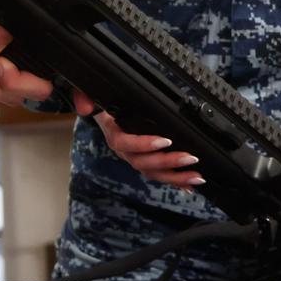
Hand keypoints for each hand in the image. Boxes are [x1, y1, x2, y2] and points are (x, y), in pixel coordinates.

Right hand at [71, 90, 204, 189]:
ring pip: (155, 173)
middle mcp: (125, 152)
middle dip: (169, 162)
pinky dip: (175, 180)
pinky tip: (190, 185)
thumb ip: (85, 97)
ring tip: (196, 176)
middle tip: (190, 157)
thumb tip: (84, 105)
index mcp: (114, 137)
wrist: (101, 114)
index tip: (164, 140)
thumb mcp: (89, 96)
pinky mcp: (145, 162)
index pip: (127, 144)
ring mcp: (135, 159)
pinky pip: (160, 174)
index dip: (144, 144)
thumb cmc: (100, 105)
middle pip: (145, 163)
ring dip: (177, 176)